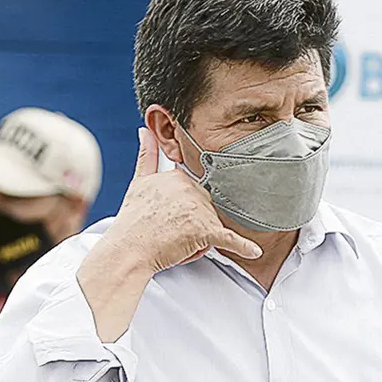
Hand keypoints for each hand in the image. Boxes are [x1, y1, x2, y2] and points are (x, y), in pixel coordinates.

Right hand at [107, 128, 261, 271]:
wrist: (129, 249)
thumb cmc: (132, 220)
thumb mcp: (139, 182)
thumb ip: (147, 154)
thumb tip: (144, 131)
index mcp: (178, 175)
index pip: (196, 191)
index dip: (186, 207)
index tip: (172, 216)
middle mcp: (191, 188)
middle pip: (207, 208)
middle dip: (194, 222)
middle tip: (169, 231)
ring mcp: (199, 209)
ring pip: (212, 224)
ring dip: (200, 237)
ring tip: (175, 242)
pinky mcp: (204, 231)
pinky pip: (228, 238)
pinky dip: (242, 246)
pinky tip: (253, 251)